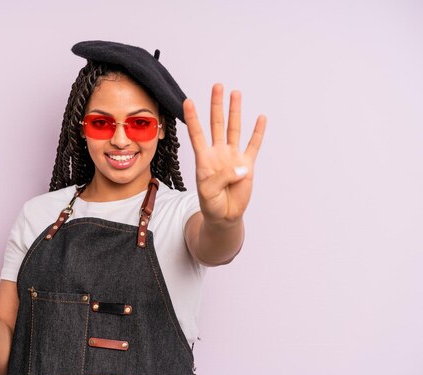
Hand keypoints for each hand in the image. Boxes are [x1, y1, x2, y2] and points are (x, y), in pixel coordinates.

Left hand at [184, 84, 266, 223]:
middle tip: (217, 86)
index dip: (192, 118)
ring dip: (235, 111)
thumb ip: (222, 177)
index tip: (187, 100)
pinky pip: (253, 145)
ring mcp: (233, 157)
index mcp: (204, 158)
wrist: (224, 215)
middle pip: (216, 124)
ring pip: (234, 129)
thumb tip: (241, 166)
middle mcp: (218, 153)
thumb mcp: (208, 191)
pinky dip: (258, 132)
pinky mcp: (247, 165)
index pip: (196, 133)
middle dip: (216, 105)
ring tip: (236, 93)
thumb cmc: (211, 202)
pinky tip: (260, 118)